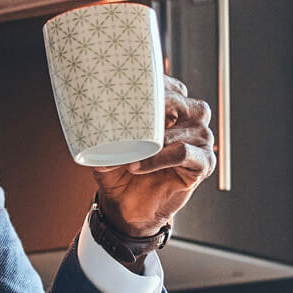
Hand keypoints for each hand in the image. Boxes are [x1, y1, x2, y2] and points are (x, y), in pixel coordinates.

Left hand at [91, 79, 215, 235]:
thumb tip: (87, 118)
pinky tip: (139, 165)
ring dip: (153, 139)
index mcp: (173, 106)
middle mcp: (191, 118)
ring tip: (129, 152)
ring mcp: (201, 139)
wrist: (128, 207)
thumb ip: (102, 128)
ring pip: (184, 126)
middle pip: (180, 100)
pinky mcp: (204, 162)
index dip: (150, 86)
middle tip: (128, 120)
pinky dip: (160, 158)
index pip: (168, 85)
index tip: (123, 92)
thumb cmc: (120, 170)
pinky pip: (185, 153)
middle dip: (153, 108)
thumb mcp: (106, 145)